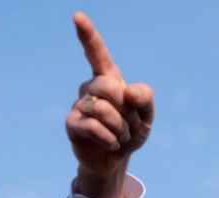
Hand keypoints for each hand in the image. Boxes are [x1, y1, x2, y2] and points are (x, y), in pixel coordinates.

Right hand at [65, 12, 154, 197]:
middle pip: (109, 87)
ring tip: (120, 138)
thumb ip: (145, 97)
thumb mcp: (147, 114)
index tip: (77, 16)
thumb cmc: (131, 131)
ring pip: (103, 110)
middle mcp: (90, 88)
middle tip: (129, 127)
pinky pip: (93, 127)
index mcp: (108, 78)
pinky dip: (109, 139)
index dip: (87, 35)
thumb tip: (128, 91)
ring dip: (120, 129)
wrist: (116, 159)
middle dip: (127, 111)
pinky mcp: (72, 125)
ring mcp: (79, 105)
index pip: (96, 53)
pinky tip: (111, 145)